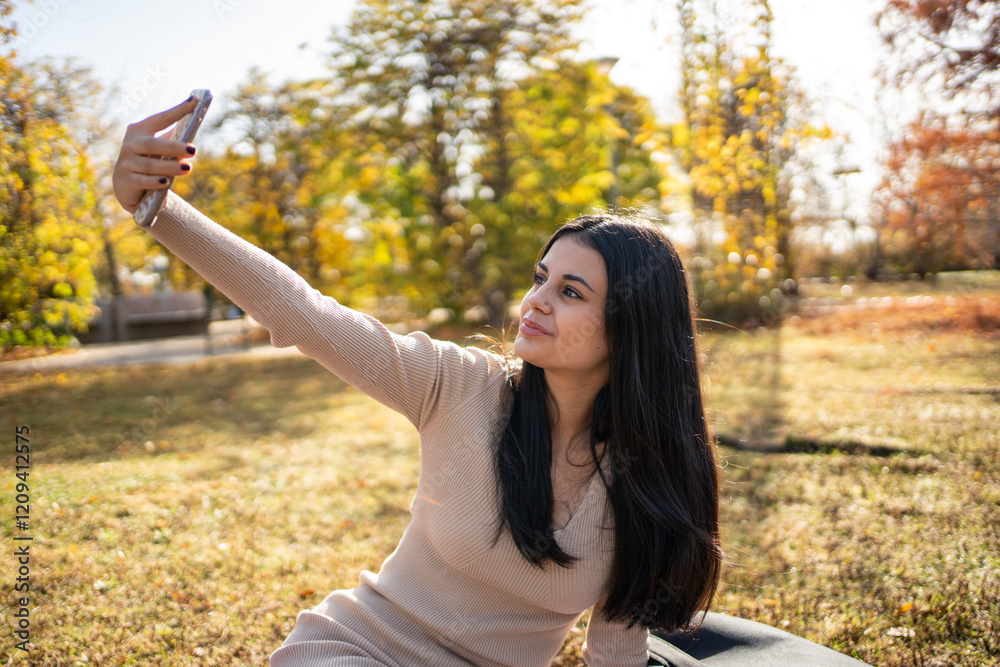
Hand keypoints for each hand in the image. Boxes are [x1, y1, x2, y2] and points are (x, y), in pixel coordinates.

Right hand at [112, 96, 198, 213]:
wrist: (127, 186)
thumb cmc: (149, 162)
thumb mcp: (159, 150)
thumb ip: (172, 142)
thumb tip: (191, 136)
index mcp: (140, 131)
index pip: (161, 119)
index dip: (178, 111)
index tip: (195, 101)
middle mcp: (131, 144)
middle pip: (153, 144)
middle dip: (174, 147)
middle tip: (194, 150)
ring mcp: (126, 162)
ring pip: (149, 165)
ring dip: (169, 167)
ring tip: (187, 169)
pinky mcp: (125, 180)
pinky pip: (141, 181)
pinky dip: (154, 181)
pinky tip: (165, 182)